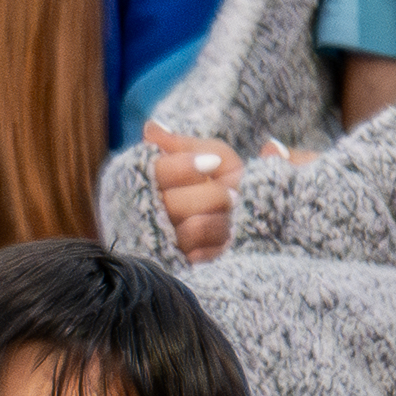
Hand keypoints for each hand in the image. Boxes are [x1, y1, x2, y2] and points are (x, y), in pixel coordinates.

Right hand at [141, 116, 242, 258]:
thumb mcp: (210, 152)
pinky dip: (219, 243)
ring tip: (231, 214)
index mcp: (146, 181)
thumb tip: (150, 129)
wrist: (250, 215)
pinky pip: (200, 256)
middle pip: (174, 204)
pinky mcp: (178, 266)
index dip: (186, 167)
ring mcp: (161, 242)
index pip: (158, 173)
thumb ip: (184, 143)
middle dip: (212, 196)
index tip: (213, 164)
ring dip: (220, 219)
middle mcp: (146, 213)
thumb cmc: (224, 178)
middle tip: (232, 193)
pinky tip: (225, 237)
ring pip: (192, 229)